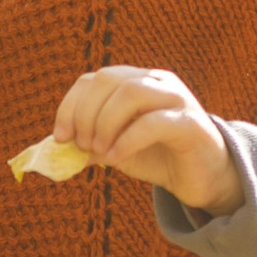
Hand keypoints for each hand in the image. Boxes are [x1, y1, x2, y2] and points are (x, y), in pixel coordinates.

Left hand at [53, 67, 241, 217]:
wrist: (201, 178)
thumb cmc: (157, 157)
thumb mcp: (114, 148)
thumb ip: (88, 143)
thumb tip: (54, 149)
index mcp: (136, 81)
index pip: (94, 79)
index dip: (71, 105)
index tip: (61, 137)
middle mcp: (156, 82)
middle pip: (110, 79)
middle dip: (86, 113)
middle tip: (81, 145)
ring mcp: (177, 98)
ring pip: (131, 93)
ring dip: (106, 123)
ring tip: (98, 152)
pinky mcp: (191, 123)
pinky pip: (153, 122)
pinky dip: (127, 140)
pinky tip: (115, 159)